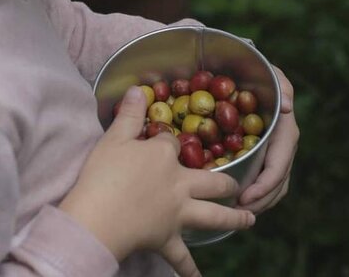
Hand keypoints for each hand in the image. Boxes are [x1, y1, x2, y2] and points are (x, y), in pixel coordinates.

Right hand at [60, 86, 255, 276]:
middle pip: (212, 181)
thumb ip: (129, 115)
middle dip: (226, 182)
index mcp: (165, 156)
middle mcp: (180, 184)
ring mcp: (178, 214)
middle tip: (238, 187)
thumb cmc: (103, 174)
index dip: (168, 141)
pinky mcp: (167, 239)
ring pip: (214, 217)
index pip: (172, 143)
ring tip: (250, 220)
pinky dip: (190, 270)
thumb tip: (139, 90)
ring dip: (234, 219)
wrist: (98, 216)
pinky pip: (182, 258)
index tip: (161, 141)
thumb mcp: (113, 139)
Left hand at [238, 66, 299, 212]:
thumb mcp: (270, 73)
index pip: (280, 163)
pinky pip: (262, 179)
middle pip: (277, 181)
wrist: (245, 71)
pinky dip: (253, 193)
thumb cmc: (257, 71)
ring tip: (236, 213)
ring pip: (272, 185)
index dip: (266, 184)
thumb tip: (288, 108)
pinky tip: (235, 201)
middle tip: (238, 213)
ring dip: (258, 202)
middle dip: (261, 200)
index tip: (246, 197)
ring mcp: (273, 151)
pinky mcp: (261, 154)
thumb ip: (281, 85)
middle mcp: (282, 144)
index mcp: (284, 130)